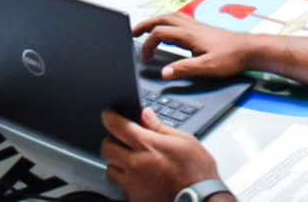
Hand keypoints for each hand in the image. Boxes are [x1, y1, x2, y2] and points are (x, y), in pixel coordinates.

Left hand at [102, 108, 219, 201]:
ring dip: (116, 162)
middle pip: (107, 148)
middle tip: (120, 139)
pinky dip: (125, 179)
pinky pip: (121, 185)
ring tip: (129, 160)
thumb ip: (160, 127)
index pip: (118, 127)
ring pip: (110, 169)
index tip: (109, 115)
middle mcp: (135, 163)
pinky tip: (138, 177)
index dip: (110, 118)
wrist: (200, 198)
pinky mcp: (135, 197)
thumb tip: (146, 114)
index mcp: (147, 145)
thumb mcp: (184, 140)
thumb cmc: (197, 170)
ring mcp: (133, 182)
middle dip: (111, 141)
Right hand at [134, 13, 253, 79]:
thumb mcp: (207, 67)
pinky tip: (170, 30)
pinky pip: (180, 19)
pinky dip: (169, 22)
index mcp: (189, 34)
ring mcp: (197, 26)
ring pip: (171, 16)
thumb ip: (184, 69)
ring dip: (157, 21)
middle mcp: (192, 26)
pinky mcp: (203, 28)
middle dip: (146, 24)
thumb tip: (163, 72)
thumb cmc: (231, 58)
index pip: (160, 32)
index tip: (145, 57)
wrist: (249, 49)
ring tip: (147, 29)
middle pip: (162, 18)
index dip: (148, 43)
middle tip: (133, 32)